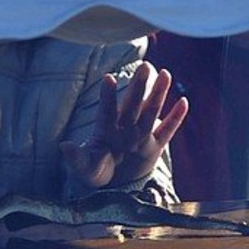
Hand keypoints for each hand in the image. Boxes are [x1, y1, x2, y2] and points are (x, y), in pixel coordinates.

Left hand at [60, 62, 187, 188]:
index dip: (107, 96)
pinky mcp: (154, 147)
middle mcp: (124, 128)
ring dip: (158, 94)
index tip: (108, 78)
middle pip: (132, 105)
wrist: (112, 183)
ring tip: (165, 74)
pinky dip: (175, 119)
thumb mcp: (84, 167)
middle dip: (138, 87)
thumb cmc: (96, 171)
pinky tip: (184, 102)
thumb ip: (76, 157)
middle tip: (145, 66)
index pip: (107, 111)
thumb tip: (64, 146)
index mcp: (105, 130)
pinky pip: (166, 132)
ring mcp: (140, 136)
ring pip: (150, 112)